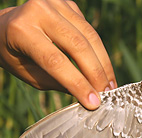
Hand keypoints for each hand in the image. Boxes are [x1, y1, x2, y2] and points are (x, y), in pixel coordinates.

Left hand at [0, 0, 115, 109]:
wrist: (6, 26)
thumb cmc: (16, 55)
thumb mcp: (30, 74)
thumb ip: (58, 83)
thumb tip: (89, 95)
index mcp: (21, 30)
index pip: (56, 60)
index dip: (78, 83)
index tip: (93, 102)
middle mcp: (38, 10)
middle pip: (78, 45)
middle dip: (96, 74)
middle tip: (106, 94)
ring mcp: (56, 3)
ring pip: (91, 37)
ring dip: (104, 64)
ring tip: (110, 85)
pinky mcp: (69, 4)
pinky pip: (91, 32)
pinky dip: (100, 54)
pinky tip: (104, 71)